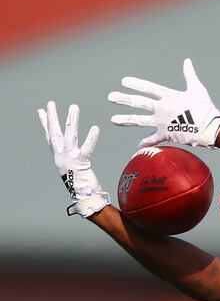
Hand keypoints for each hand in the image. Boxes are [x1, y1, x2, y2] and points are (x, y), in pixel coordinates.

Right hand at [37, 102, 109, 217]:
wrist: (84, 197)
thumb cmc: (81, 182)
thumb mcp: (71, 166)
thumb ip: (69, 155)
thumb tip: (68, 149)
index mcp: (58, 156)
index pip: (50, 136)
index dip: (45, 123)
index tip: (42, 110)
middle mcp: (61, 156)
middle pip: (55, 132)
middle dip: (52, 117)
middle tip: (50, 103)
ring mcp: (69, 158)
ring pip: (69, 135)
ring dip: (71, 120)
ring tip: (73, 106)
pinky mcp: (81, 163)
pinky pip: (86, 148)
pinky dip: (91, 139)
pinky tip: (95, 128)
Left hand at [108, 58, 219, 147]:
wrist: (209, 126)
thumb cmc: (205, 106)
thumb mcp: (197, 88)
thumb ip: (189, 74)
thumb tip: (187, 61)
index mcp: (169, 96)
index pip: (148, 88)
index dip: (136, 84)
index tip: (124, 81)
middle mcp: (162, 108)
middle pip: (139, 102)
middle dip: (124, 99)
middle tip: (111, 97)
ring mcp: (162, 122)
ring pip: (140, 120)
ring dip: (125, 119)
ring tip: (113, 119)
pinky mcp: (166, 134)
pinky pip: (153, 139)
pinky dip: (146, 142)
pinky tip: (138, 144)